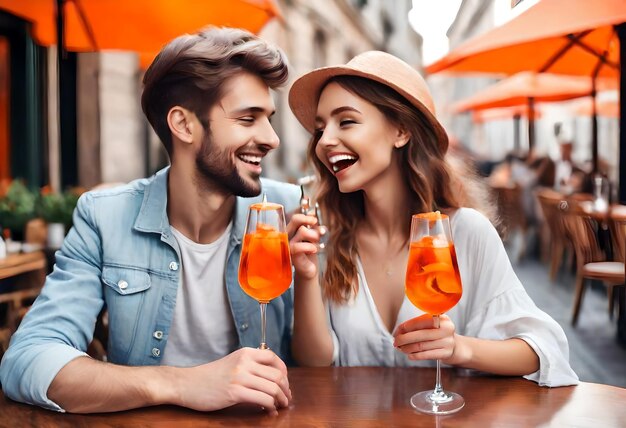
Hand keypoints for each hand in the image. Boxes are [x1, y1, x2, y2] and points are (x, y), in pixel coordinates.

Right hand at [173, 348, 290, 413]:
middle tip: (286, 399)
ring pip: (273, 388)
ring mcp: (240, 377)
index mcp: (245, 353)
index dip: (284, 372)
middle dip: (286, 389)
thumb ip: (250, 365)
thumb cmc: (210, 376)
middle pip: (277, 375)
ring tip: (280, 406)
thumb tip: (272, 377)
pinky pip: (263, 399)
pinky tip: (269, 411)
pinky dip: (270, 407)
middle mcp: (245, 362)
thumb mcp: (232, 363)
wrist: (187, 384)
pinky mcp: (235, 393)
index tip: (284, 383)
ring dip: (281, 399)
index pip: (274, 358)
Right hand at [287, 213, 322, 280]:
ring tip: (316, 244)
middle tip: (317, 228)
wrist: (309, 269)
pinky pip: (299, 246)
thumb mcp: (313, 237)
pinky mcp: (290, 253)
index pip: (296, 218)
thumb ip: (312, 226)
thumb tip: (312, 213)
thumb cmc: (310, 252)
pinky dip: (310, 247)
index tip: (315, 220)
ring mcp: (288, 244)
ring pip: (302, 231)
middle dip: (309, 221)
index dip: (306, 216)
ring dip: (314, 236)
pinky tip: (314, 250)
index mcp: (292, 230)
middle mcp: (288, 235)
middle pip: (295, 219)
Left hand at [393, 314, 457, 362]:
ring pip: (421, 345)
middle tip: (395, 342)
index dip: (405, 327)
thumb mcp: (432, 325)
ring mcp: (447, 342)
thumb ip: (418, 325)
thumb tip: (399, 332)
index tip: (396, 332)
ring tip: (401, 349)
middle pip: (419, 334)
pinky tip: (409, 355)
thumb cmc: (438, 334)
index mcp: (441, 318)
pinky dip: (415, 355)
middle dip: (403, 339)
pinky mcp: (446, 353)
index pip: (419, 321)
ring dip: (407, 348)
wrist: (456, 347)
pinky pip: (426, 355)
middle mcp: (446, 329)